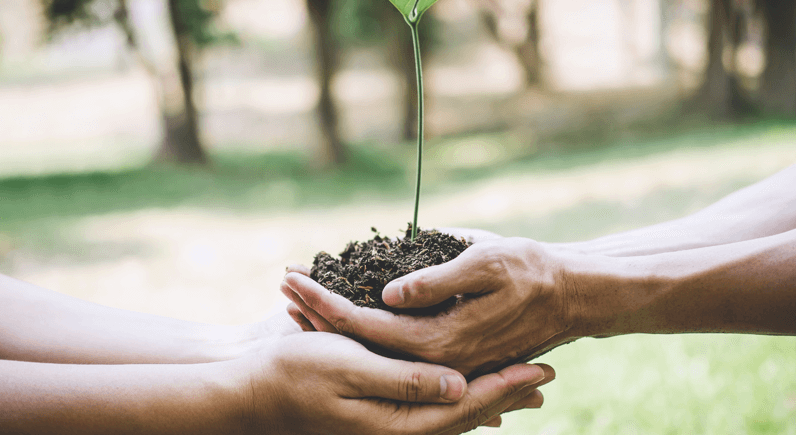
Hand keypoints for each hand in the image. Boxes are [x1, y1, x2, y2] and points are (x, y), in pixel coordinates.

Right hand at [241, 332, 554, 434]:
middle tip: (546, 372)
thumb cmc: (293, 374)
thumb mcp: (348, 369)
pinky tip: (469, 389)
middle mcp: (396, 432)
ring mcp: (386, 427)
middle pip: (466, 415)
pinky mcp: (377, 417)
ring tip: (524, 386)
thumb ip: (404, 380)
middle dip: (507, 392)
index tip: (541, 367)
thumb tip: (458, 384)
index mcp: (395, 424)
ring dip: (489, 396)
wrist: (249, 395)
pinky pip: (430, 411)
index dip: (505, 385)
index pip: (464, 406)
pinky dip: (458, 399)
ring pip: (452, 414)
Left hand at [282, 235, 574, 375]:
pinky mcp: (446, 351)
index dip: (325, 301)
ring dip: (333, 319)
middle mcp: (434, 359)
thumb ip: (435, 283)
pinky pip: (393, 344)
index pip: (364, 325)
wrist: (573, 295)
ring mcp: (439, 359)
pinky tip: (341, 308)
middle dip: (317, 311)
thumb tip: (387, 296)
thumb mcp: (485, 264)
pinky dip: (362, 326)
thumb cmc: (532, 271)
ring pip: (373, 346)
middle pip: (360, 342)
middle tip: (282, 282)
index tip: (292, 277)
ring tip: (297, 294)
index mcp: (439, 341)